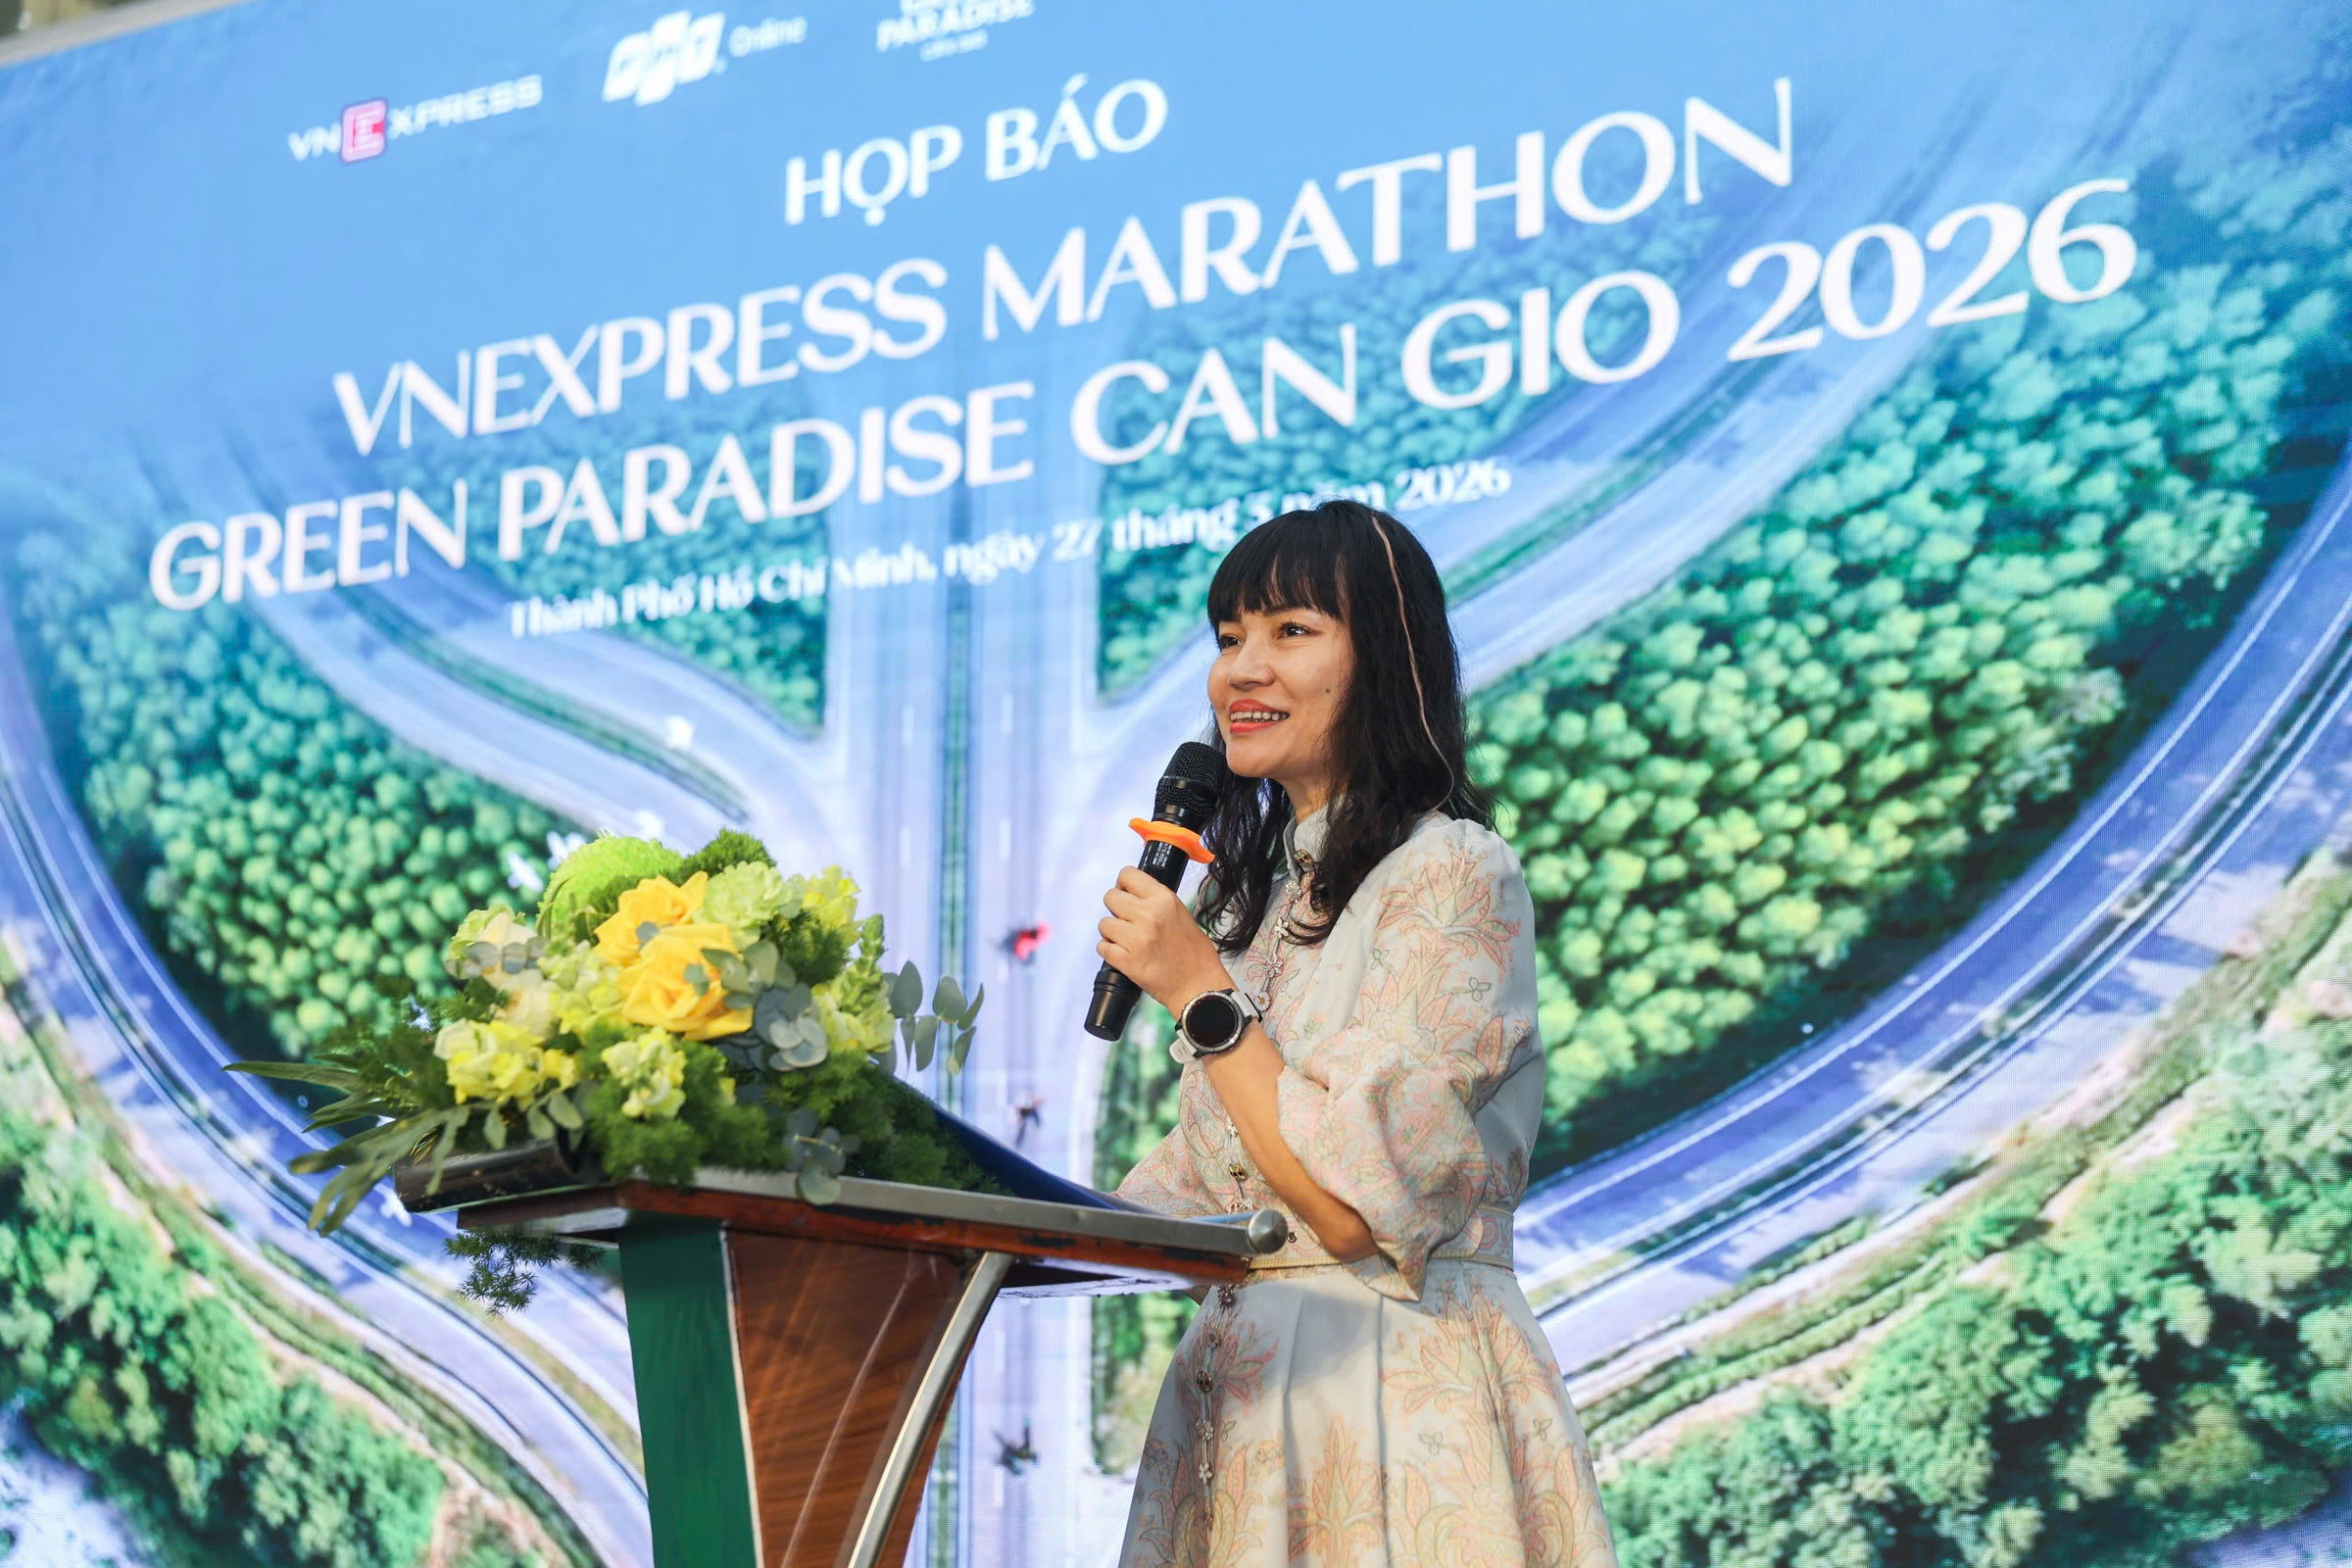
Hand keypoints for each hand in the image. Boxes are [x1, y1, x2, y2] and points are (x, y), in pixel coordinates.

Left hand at [1096, 868, 1229, 1013]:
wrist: (1199, 987)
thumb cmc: (1195, 954)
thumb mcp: (1181, 914)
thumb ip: (1156, 903)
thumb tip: (1132, 896)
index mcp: (1164, 899)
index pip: (1127, 874)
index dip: (1123, 886)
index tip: (1127, 896)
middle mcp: (1148, 914)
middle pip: (1110, 897)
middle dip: (1116, 910)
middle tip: (1128, 923)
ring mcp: (1136, 938)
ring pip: (1103, 924)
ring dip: (1112, 933)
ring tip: (1128, 942)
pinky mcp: (1127, 961)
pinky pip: (1102, 947)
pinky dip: (1110, 952)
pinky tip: (1124, 955)